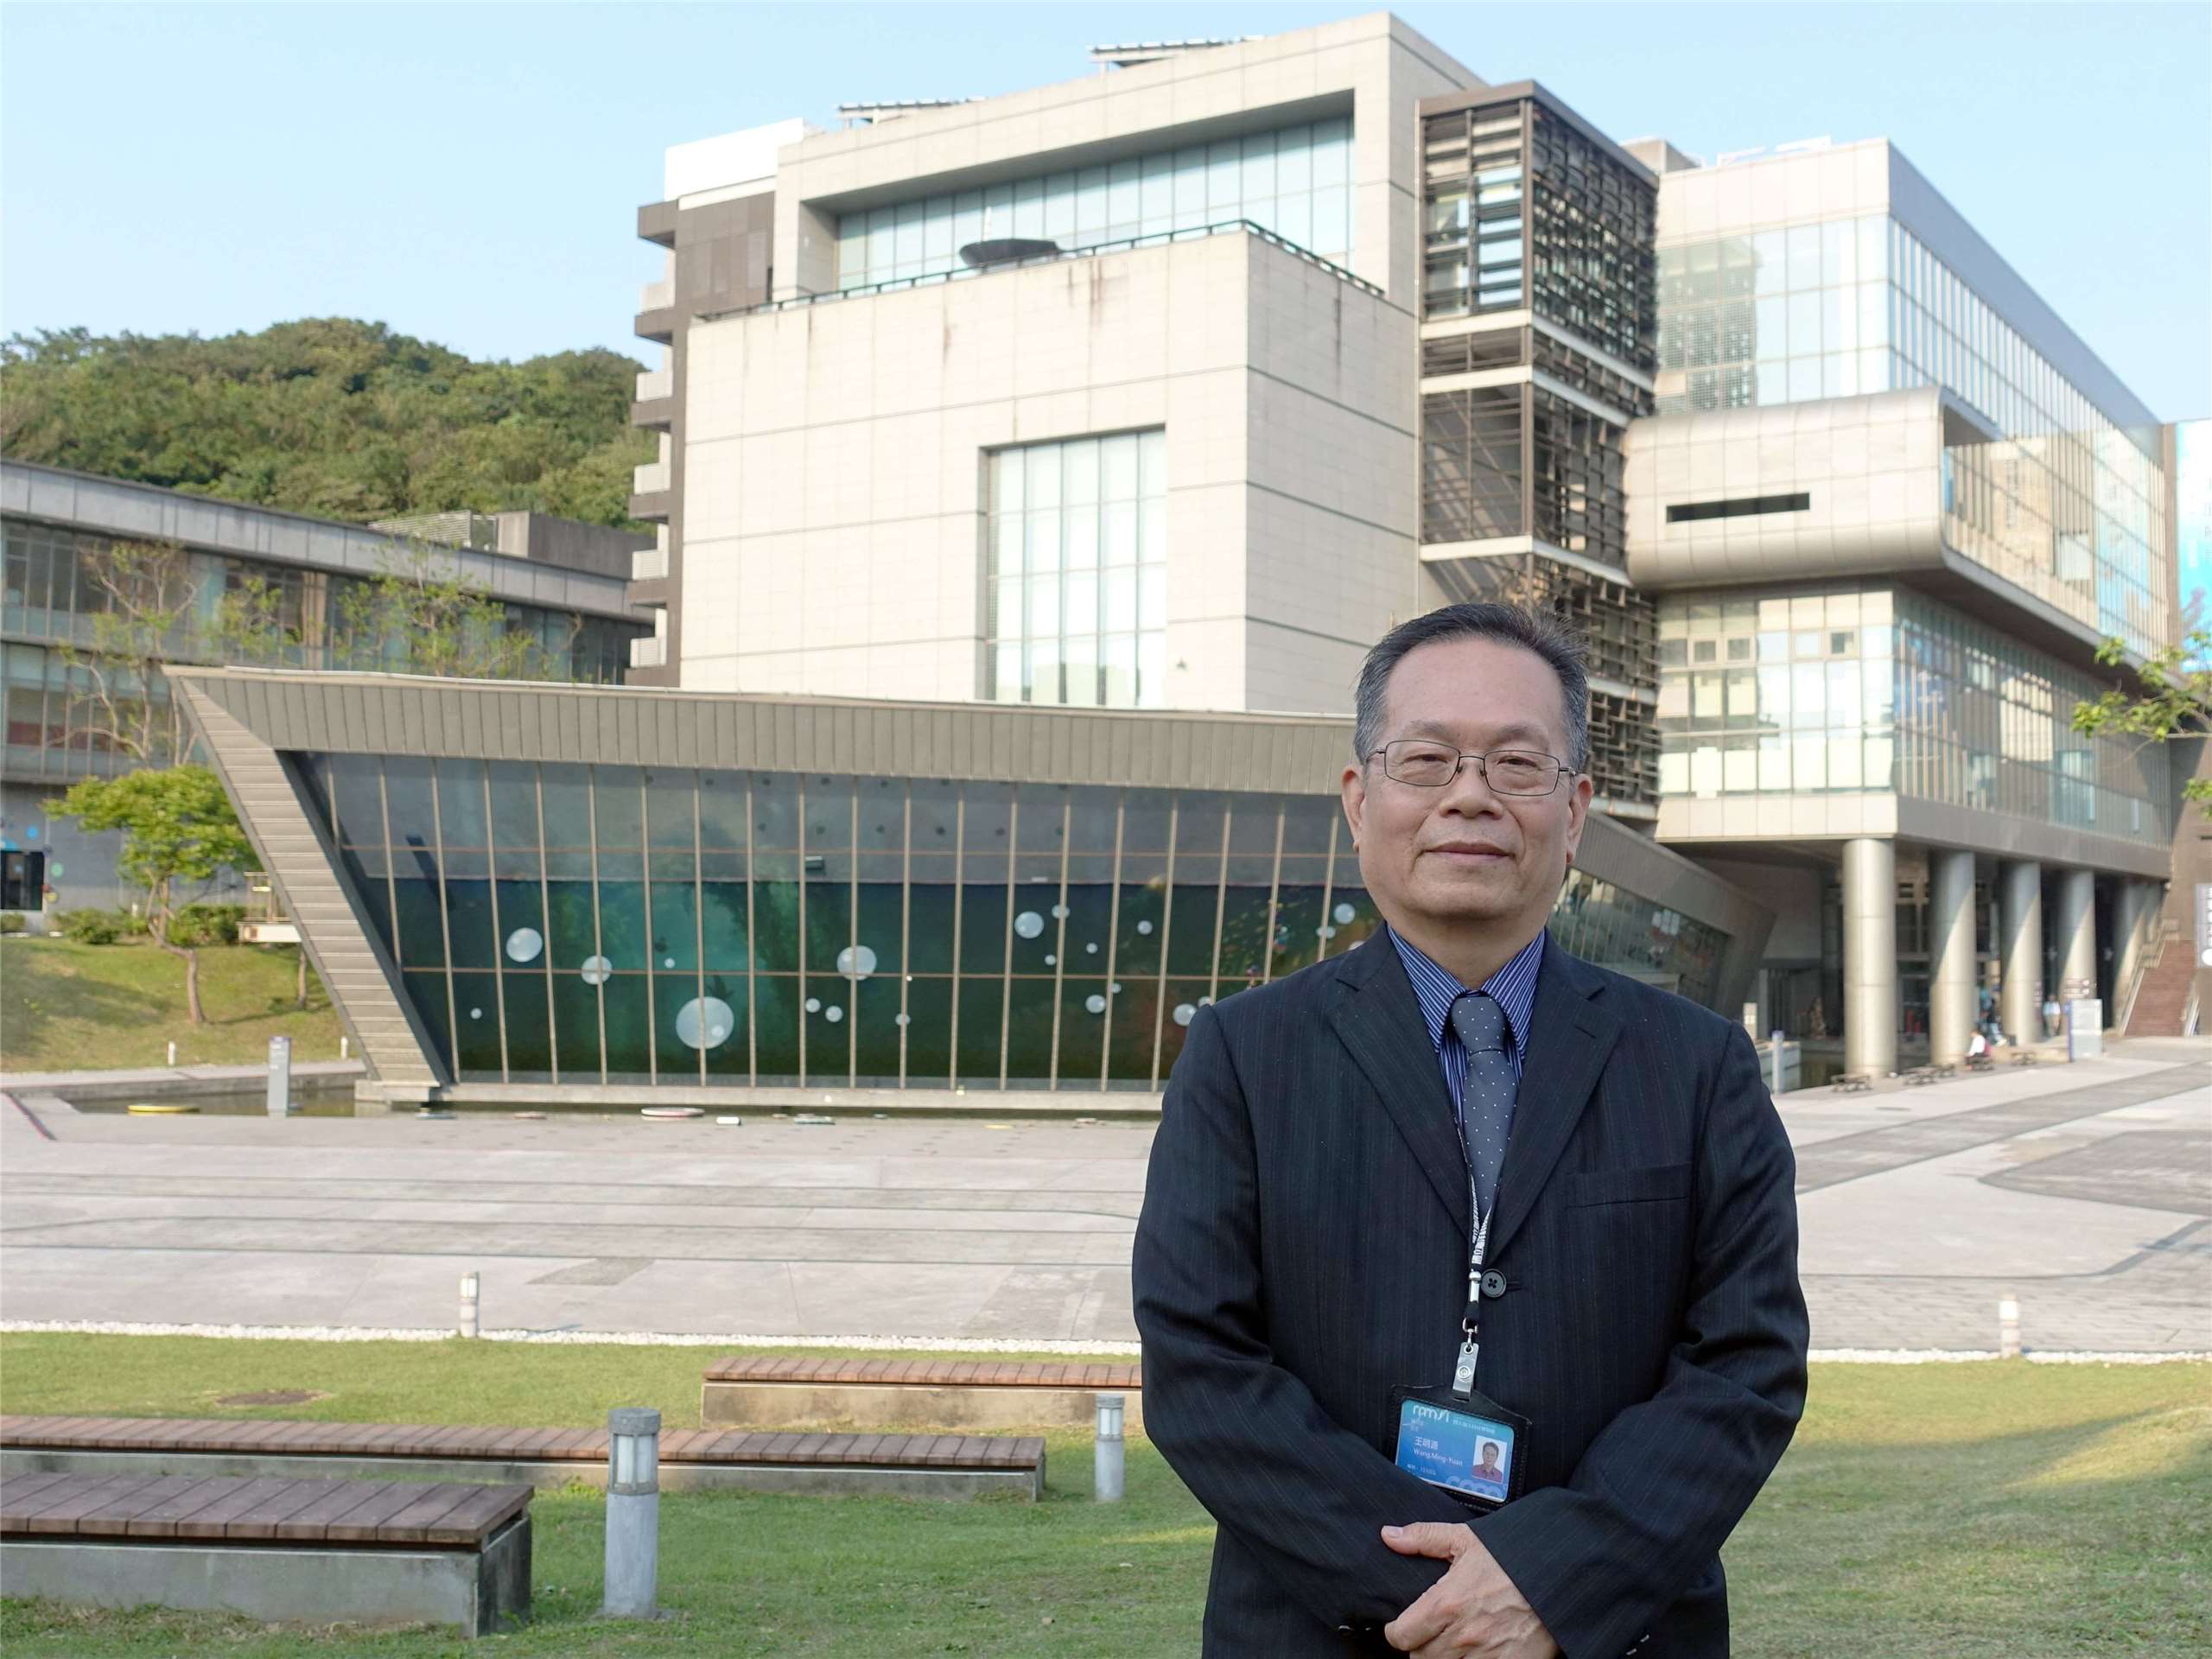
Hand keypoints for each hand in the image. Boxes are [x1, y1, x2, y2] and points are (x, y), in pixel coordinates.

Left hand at [1379, 1523, 1557, 1657]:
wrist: (1560, 1576)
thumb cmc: (1513, 1557)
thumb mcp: (1467, 1539)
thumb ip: (1424, 1538)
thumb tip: (1388, 1535)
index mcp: (1446, 1604)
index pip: (1400, 1636)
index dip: (1397, 1631)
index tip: (1402, 1626)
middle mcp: (1462, 1636)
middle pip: (1420, 1658)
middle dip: (1420, 1646)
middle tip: (1430, 1633)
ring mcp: (1487, 1656)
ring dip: (1443, 1658)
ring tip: (1452, 1644)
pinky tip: (1475, 1653)